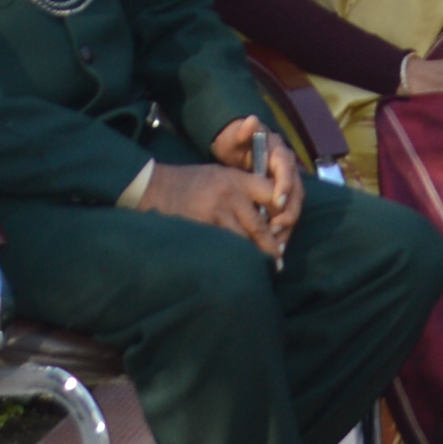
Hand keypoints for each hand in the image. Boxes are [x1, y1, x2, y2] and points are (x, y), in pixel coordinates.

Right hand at [141, 130, 294, 260]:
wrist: (157, 186)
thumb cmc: (193, 181)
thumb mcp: (222, 174)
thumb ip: (245, 188)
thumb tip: (269, 212)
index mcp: (238, 180)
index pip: (271, 195)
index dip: (283, 214)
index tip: (285, 230)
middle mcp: (230, 196)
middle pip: (260, 227)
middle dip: (271, 248)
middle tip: (278, 263)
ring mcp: (215, 213)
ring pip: (242, 241)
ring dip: (253, 257)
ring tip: (262, 269)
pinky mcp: (201, 228)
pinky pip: (222, 247)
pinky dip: (231, 258)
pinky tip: (236, 267)